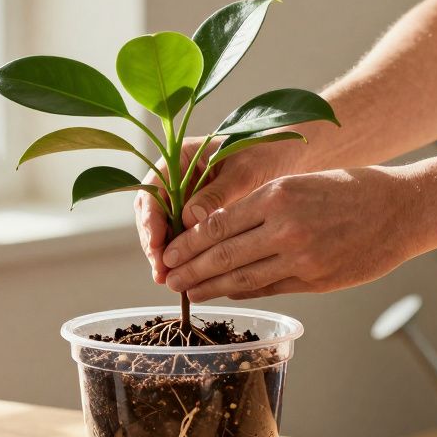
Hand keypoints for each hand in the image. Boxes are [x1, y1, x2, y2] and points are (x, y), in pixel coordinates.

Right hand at [135, 134, 302, 283]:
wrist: (285, 159)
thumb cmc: (265, 158)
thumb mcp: (242, 173)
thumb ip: (216, 193)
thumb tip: (189, 219)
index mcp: (180, 157)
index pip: (153, 190)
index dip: (151, 220)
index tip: (157, 245)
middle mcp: (176, 177)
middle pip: (152, 213)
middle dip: (154, 243)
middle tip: (162, 271)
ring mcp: (184, 197)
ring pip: (163, 228)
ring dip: (164, 253)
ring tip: (168, 278)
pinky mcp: (195, 214)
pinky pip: (181, 236)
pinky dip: (182, 254)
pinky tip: (186, 273)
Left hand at [161, 167, 428, 300]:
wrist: (403, 209)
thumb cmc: (352, 190)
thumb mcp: (301, 184)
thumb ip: (262, 208)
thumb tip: (217, 230)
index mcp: (277, 195)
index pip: (217, 225)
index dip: (187, 244)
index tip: (168, 253)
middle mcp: (285, 227)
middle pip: (223, 255)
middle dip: (190, 270)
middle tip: (167, 279)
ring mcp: (301, 257)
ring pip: (242, 278)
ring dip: (210, 288)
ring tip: (188, 294)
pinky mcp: (316, 280)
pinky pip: (268, 288)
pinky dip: (242, 292)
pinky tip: (225, 294)